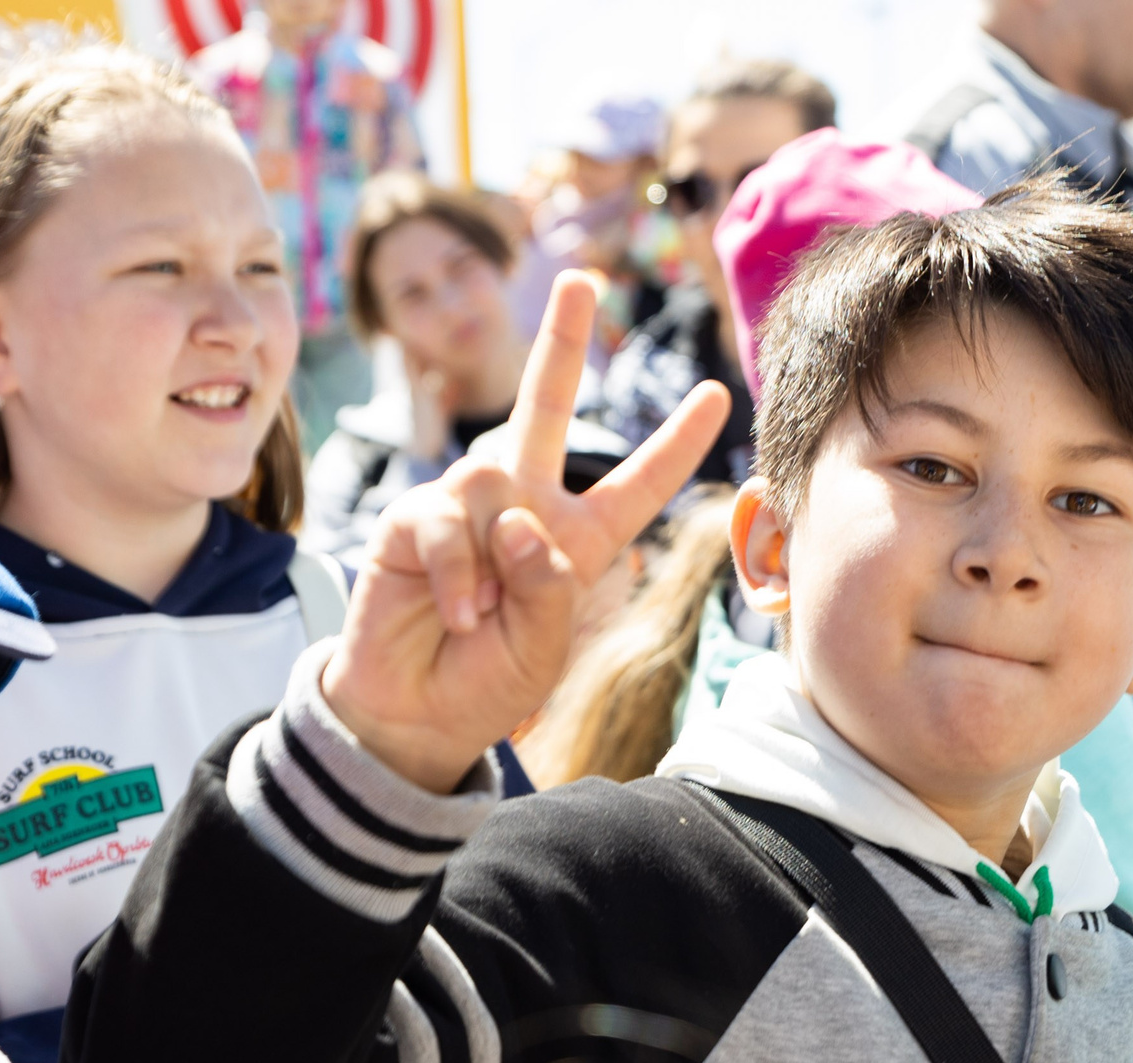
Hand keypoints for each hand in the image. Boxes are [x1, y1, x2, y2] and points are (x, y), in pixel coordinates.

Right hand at [322, 272, 729, 791]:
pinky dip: (457, 574)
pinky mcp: (413, 520)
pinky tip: (457, 613)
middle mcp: (523, 507)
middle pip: (544, 407)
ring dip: (494, 551)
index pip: (634, 485)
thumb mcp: (544, 648)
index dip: (675, 445)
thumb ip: (548, 587)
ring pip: (492, 472)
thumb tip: (520, 519)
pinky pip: (446, 522)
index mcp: (576, 539)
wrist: (415, 712)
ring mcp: (466, 506)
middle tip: (582, 280)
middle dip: (561, 342)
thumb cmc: (487, 682)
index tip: (719, 396)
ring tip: (484, 613)